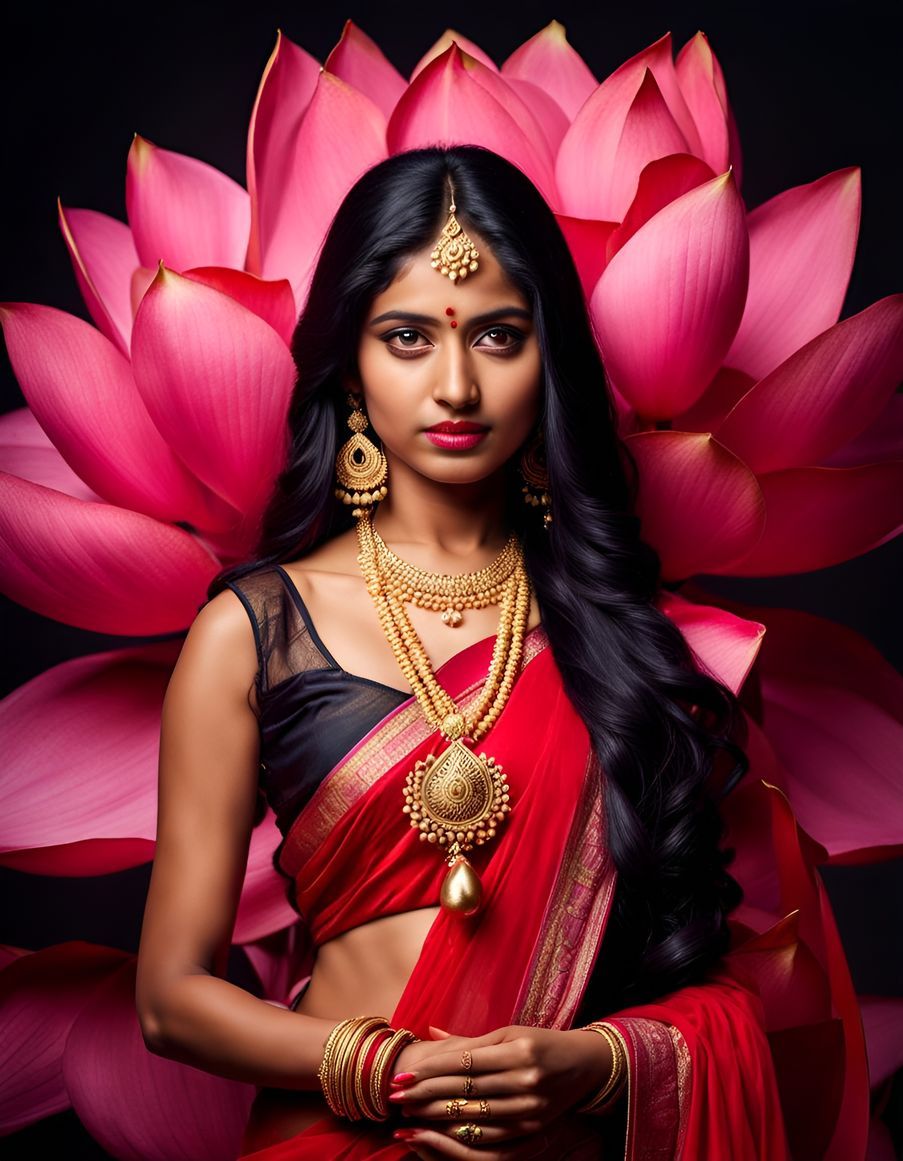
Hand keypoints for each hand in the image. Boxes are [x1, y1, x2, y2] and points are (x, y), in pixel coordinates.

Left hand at [385, 1023, 612, 1157]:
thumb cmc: (539, 1042)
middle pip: (465, 1090)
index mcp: (517, 1049)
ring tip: (409, 1114)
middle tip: (395, 1096)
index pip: (463, 1062)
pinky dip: (462, 1134)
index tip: (402, 1075)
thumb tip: (430, 1033)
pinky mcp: (533, 1127)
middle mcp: (525, 1078)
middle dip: (425, 1094)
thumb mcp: (509, 1033)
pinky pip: (491, 1137)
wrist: (584, 1065)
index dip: (429, 1070)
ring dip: (436, 1117)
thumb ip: (469, 1039)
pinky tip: (438, 1131)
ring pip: (474, 1116)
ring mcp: (530, 1107)